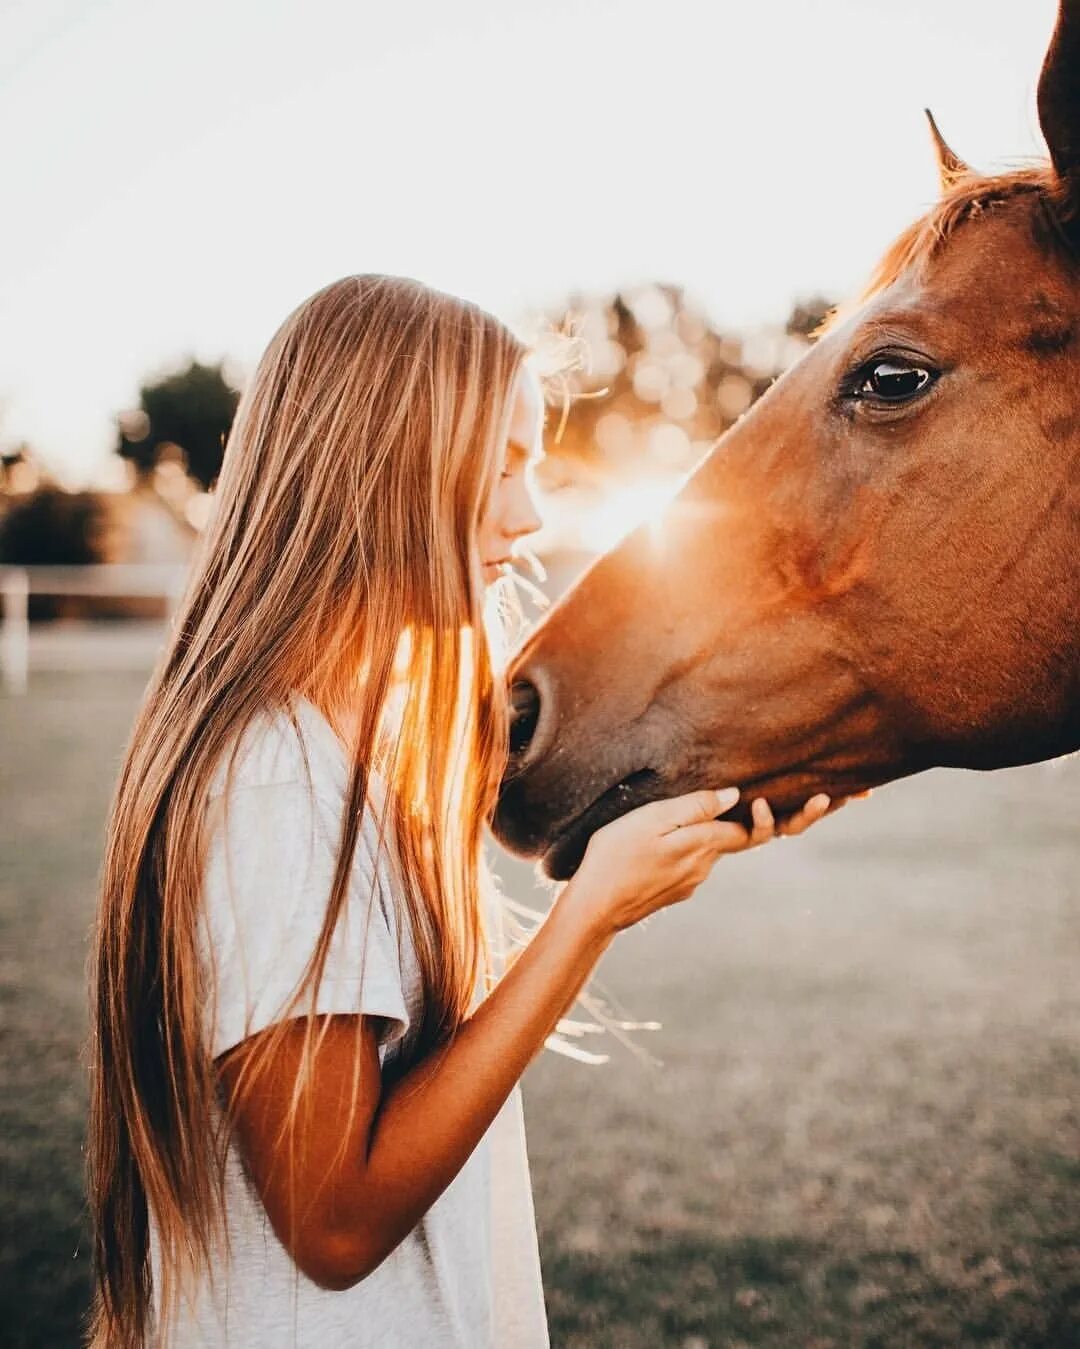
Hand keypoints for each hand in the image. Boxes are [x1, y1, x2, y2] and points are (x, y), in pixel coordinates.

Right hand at [564, 786, 834, 938]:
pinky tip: (693, 831)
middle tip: (832, 799)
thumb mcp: (652, 821)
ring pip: (722, 846)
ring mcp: (691, 879)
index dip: (781, 814)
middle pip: (753, 838)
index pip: (759, 830)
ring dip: (741, 826)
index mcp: (705, 847)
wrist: (593, 910)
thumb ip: (694, 808)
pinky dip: (708, 842)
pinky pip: (699, 857)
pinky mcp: (674, 886)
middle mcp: (706, 866)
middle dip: (793, 819)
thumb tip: (736, 795)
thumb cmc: (615, 858)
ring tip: (760, 799)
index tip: (788, 796)